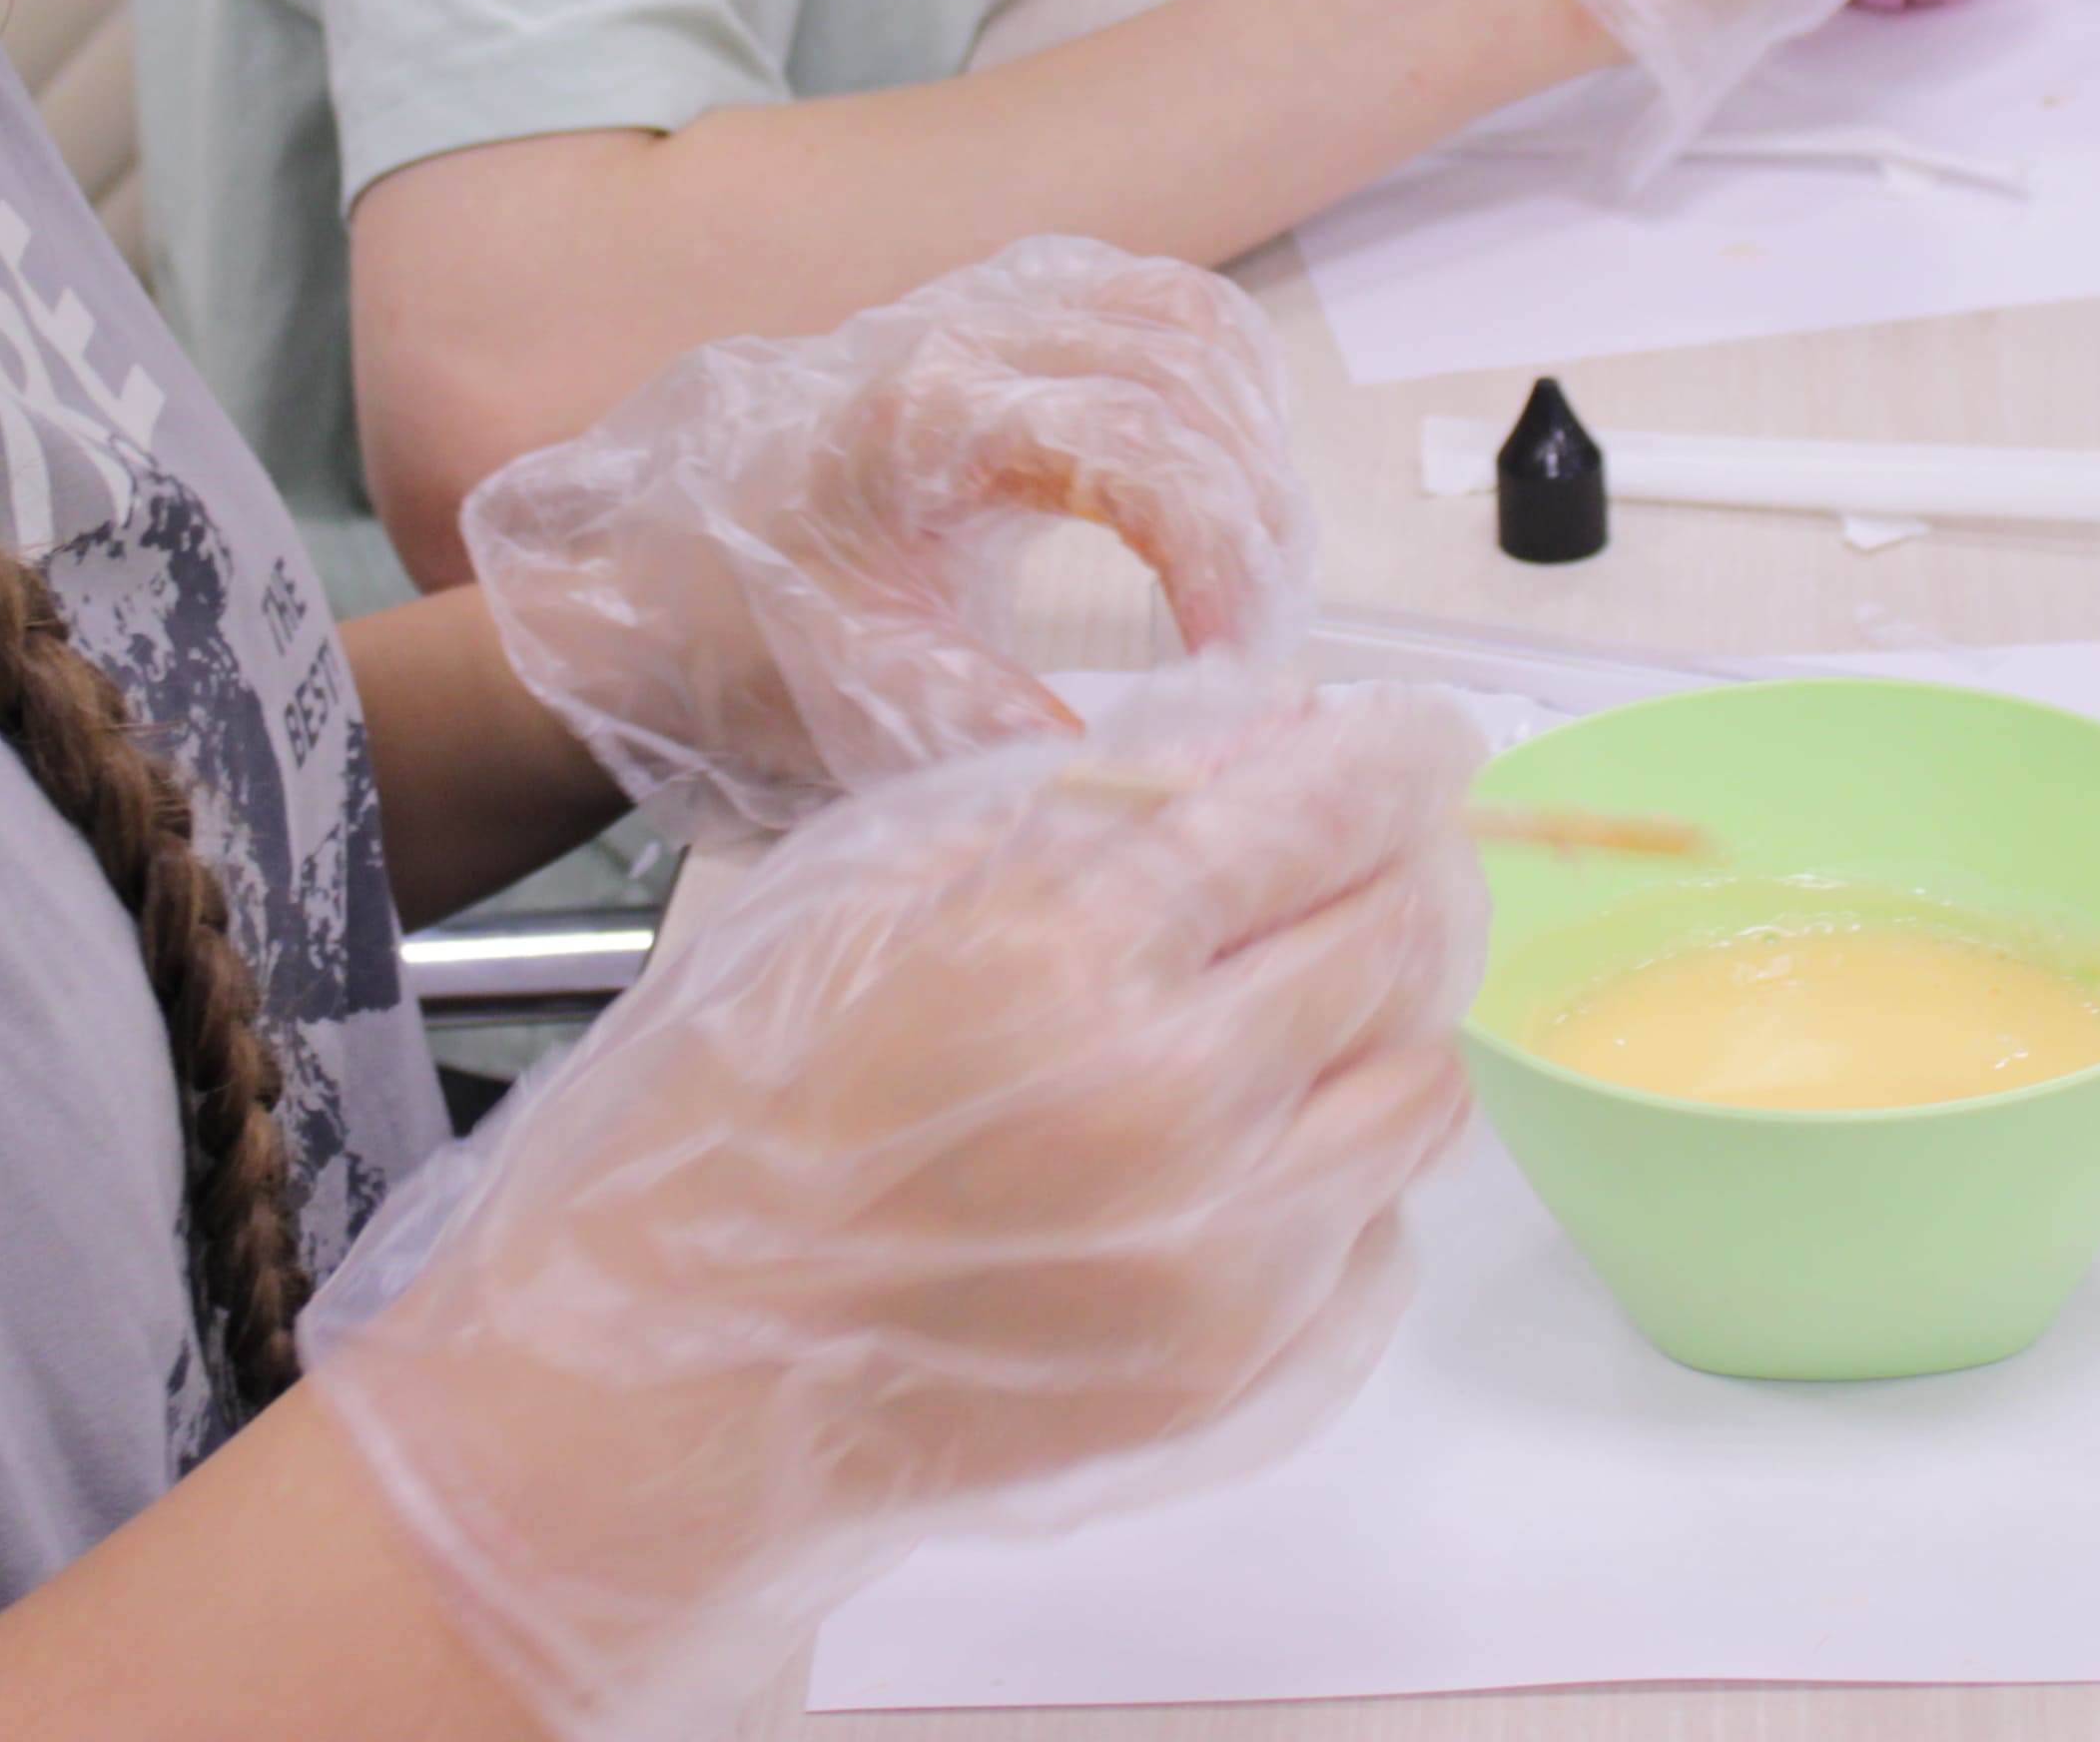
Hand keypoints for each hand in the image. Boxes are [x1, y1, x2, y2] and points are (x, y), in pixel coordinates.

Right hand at [307, 683, 1483, 1741]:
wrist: (677, 1367)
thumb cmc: (740, 1103)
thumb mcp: (875, 881)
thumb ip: (1078, 808)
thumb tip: (1258, 741)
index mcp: (1064, 952)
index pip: (1321, 814)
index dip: (1394, 754)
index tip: (1416, 734)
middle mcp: (1176, 1105)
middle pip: (1404, 941)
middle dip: (1409, 863)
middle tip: (1376, 840)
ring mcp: (1223, 1256)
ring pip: (1423, 1088)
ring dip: (1389, 1011)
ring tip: (1309, 984)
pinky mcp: (1236, 1365)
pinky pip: (1379, 1227)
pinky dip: (1347, 1160)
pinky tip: (1257, 1132)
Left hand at [462, 239, 1313, 840]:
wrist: (623, 589)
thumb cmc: (724, 643)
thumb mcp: (862, 710)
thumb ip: (1005, 733)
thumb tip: (1157, 765)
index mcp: (929, 417)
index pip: (1143, 445)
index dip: (1224, 556)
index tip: (1237, 665)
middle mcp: (962, 333)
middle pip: (1187, 364)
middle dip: (1252, 507)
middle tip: (1253, 635)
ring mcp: (979, 312)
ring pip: (1181, 313)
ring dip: (1244, 435)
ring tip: (1247, 568)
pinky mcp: (990, 326)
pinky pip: (1144, 306)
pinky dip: (1209, 385)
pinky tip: (1209, 482)